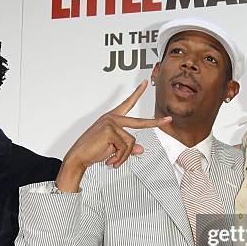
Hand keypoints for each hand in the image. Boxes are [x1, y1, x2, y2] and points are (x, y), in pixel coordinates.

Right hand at [56, 81, 170, 191]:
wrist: (78, 157)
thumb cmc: (93, 151)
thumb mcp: (113, 149)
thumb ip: (127, 147)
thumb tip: (141, 149)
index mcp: (112, 118)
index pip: (127, 103)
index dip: (137, 93)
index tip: (145, 83)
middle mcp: (112, 118)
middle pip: (140, 122)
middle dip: (156, 122)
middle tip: (168, 120)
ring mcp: (112, 123)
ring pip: (131, 142)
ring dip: (124, 156)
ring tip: (113, 161)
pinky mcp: (110, 130)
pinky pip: (125, 147)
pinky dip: (120, 157)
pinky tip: (110, 160)